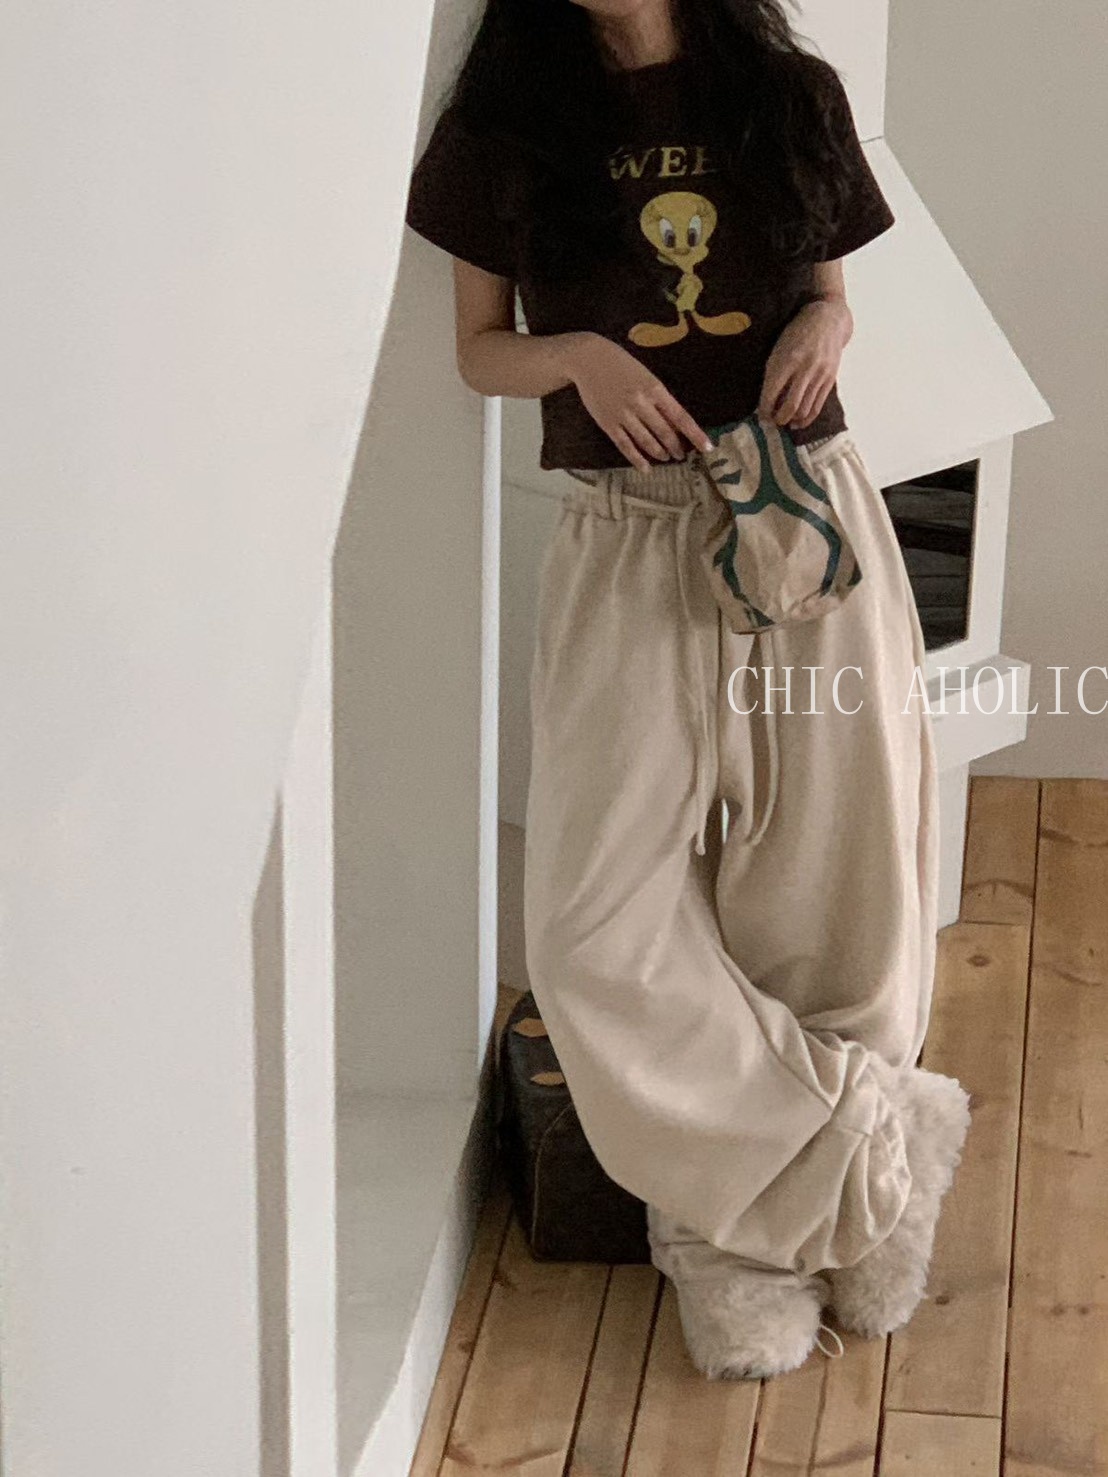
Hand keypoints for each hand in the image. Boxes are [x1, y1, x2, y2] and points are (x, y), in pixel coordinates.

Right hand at [557, 332, 713, 471]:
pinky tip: (645, 468)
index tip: (707, 447)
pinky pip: (625, 445)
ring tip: (666, 458)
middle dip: (676, 447)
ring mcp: (624, 414)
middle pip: (664, 432)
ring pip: (646, 441)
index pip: (681, 417)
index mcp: (655, 388)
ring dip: (659, 452)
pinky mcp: (608, 423)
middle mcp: (641, 402)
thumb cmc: (621, 365)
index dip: (695, 434)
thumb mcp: (646, 375)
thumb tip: (675, 423)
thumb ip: (659, 398)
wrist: (589, 359)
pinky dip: (636, 459)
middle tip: (681, 455)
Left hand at [758, 296, 853, 431]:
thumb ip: (773, 373)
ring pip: (804, 409)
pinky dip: (806, 419)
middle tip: (772, 422)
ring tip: (784, 422)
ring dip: (792, 420)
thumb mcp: (779, 348)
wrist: (828, 320)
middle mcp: (804, 368)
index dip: (764, 410)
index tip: (761, 417)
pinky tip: (798, 422)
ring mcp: (819, 374)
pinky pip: (817, 406)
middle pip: (790, 406)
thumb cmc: (797, 333)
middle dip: (778, 419)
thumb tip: (766, 402)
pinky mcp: (830, 379)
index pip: (771, 393)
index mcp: (787, 359)